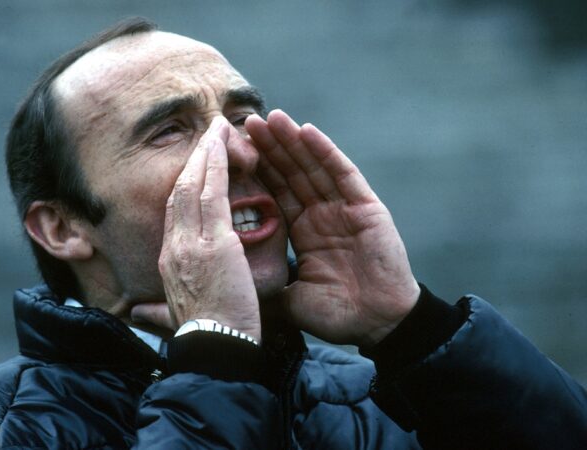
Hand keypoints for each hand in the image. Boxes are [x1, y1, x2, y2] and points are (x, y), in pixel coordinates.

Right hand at [131, 117, 261, 341]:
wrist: (215, 352)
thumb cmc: (205, 337)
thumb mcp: (173, 318)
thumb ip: (156, 310)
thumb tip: (135, 312)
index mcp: (167, 261)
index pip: (173, 211)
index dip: (184, 183)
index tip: (196, 165)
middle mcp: (173, 246)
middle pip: (179, 190)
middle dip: (193, 159)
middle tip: (208, 133)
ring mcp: (191, 242)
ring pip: (193, 184)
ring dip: (205, 152)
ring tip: (217, 128)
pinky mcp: (214, 243)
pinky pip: (213, 193)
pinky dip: (217, 165)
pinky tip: (224, 143)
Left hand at [246, 110, 418, 346]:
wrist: (377, 326)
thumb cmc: (337, 315)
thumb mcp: (289, 297)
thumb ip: (266, 285)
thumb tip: (232, 287)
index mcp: (303, 231)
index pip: (276, 192)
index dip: (257, 170)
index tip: (232, 150)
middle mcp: (322, 214)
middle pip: (292, 172)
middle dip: (271, 147)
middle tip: (246, 121)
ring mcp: (344, 208)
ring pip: (313, 166)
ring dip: (293, 141)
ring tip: (272, 117)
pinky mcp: (366, 207)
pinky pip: (343, 174)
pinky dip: (325, 151)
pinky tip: (307, 131)